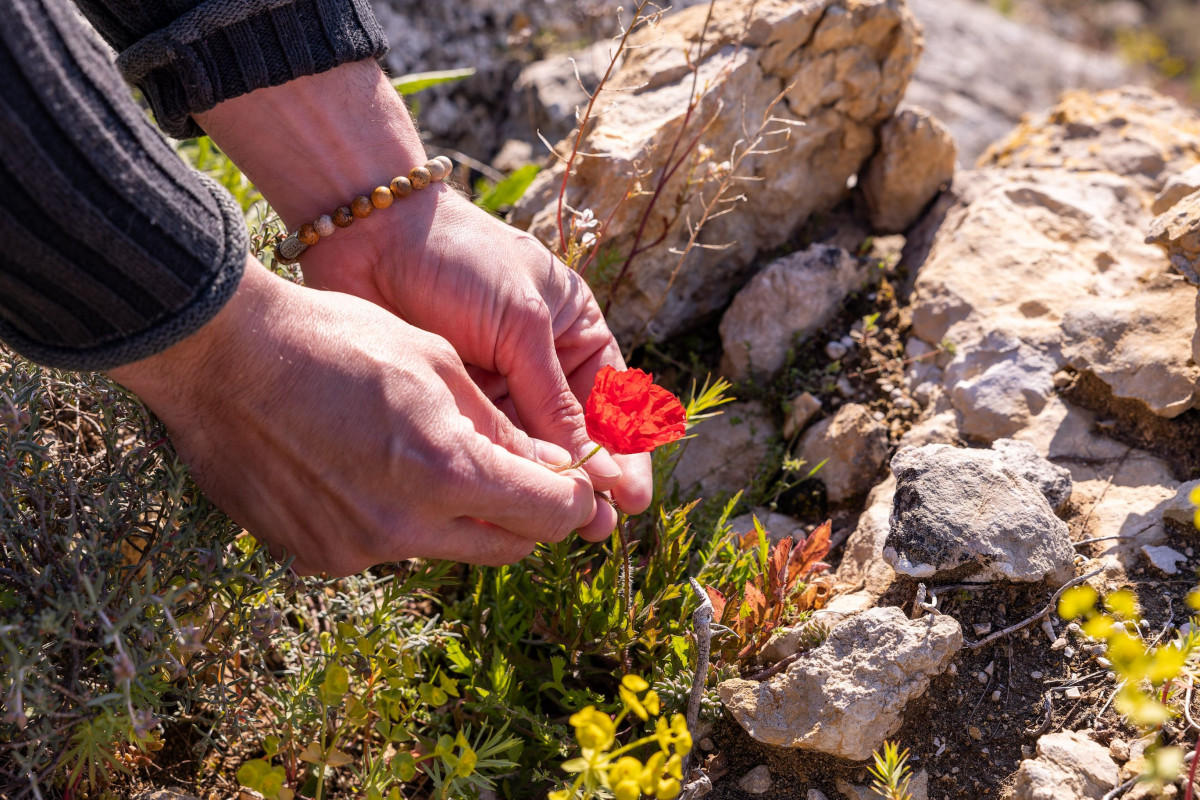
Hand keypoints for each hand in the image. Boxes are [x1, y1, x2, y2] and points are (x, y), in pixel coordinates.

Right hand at [110, 259, 598, 576]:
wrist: (220, 356)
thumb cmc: (333, 339)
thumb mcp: (434, 362)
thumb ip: (501, 426)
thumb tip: (555, 467)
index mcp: (445, 471)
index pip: (548, 515)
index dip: (572, 498)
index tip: (572, 479)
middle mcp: (405, 528)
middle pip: (505, 546)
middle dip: (524, 513)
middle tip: (518, 472)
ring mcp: (355, 550)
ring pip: (446, 548)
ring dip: (459, 515)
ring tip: (429, 457)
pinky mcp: (315, 557)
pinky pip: (385, 549)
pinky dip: (398, 520)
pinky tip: (370, 470)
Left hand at [195, 60, 652, 538]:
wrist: (373, 235)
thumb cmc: (462, 261)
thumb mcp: (521, 326)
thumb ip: (554, 401)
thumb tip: (598, 470)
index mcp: (576, 332)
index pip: (615, 402)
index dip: (627, 453)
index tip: (632, 499)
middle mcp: (542, 364)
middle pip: (575, 435)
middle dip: (589, 480)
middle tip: (599, 528)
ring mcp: (498, 386)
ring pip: (530, 449)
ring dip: (545, 485)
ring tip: (560, 524)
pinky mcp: (455, 403)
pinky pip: (485, 447)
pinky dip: (499, 475)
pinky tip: (509, 504)